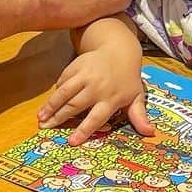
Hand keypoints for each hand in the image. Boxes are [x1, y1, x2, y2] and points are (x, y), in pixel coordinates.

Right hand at [37, 40, 153, 145]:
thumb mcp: (136, 97)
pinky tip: (50, 102)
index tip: (72, 141)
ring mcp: (85, 75)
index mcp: (111, 99)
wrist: (119, 49)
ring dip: (51, 105)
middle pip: (75, 106)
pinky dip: (56, 91)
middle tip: (45, 128)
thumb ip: (139, 116)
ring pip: (65, 92)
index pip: (96, 118)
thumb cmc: (127, 78)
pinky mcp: (77, 65)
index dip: (83, 130)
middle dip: (59, 118)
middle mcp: (97, 88)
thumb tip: (150, 134)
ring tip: (40, 117)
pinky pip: (63, 80)